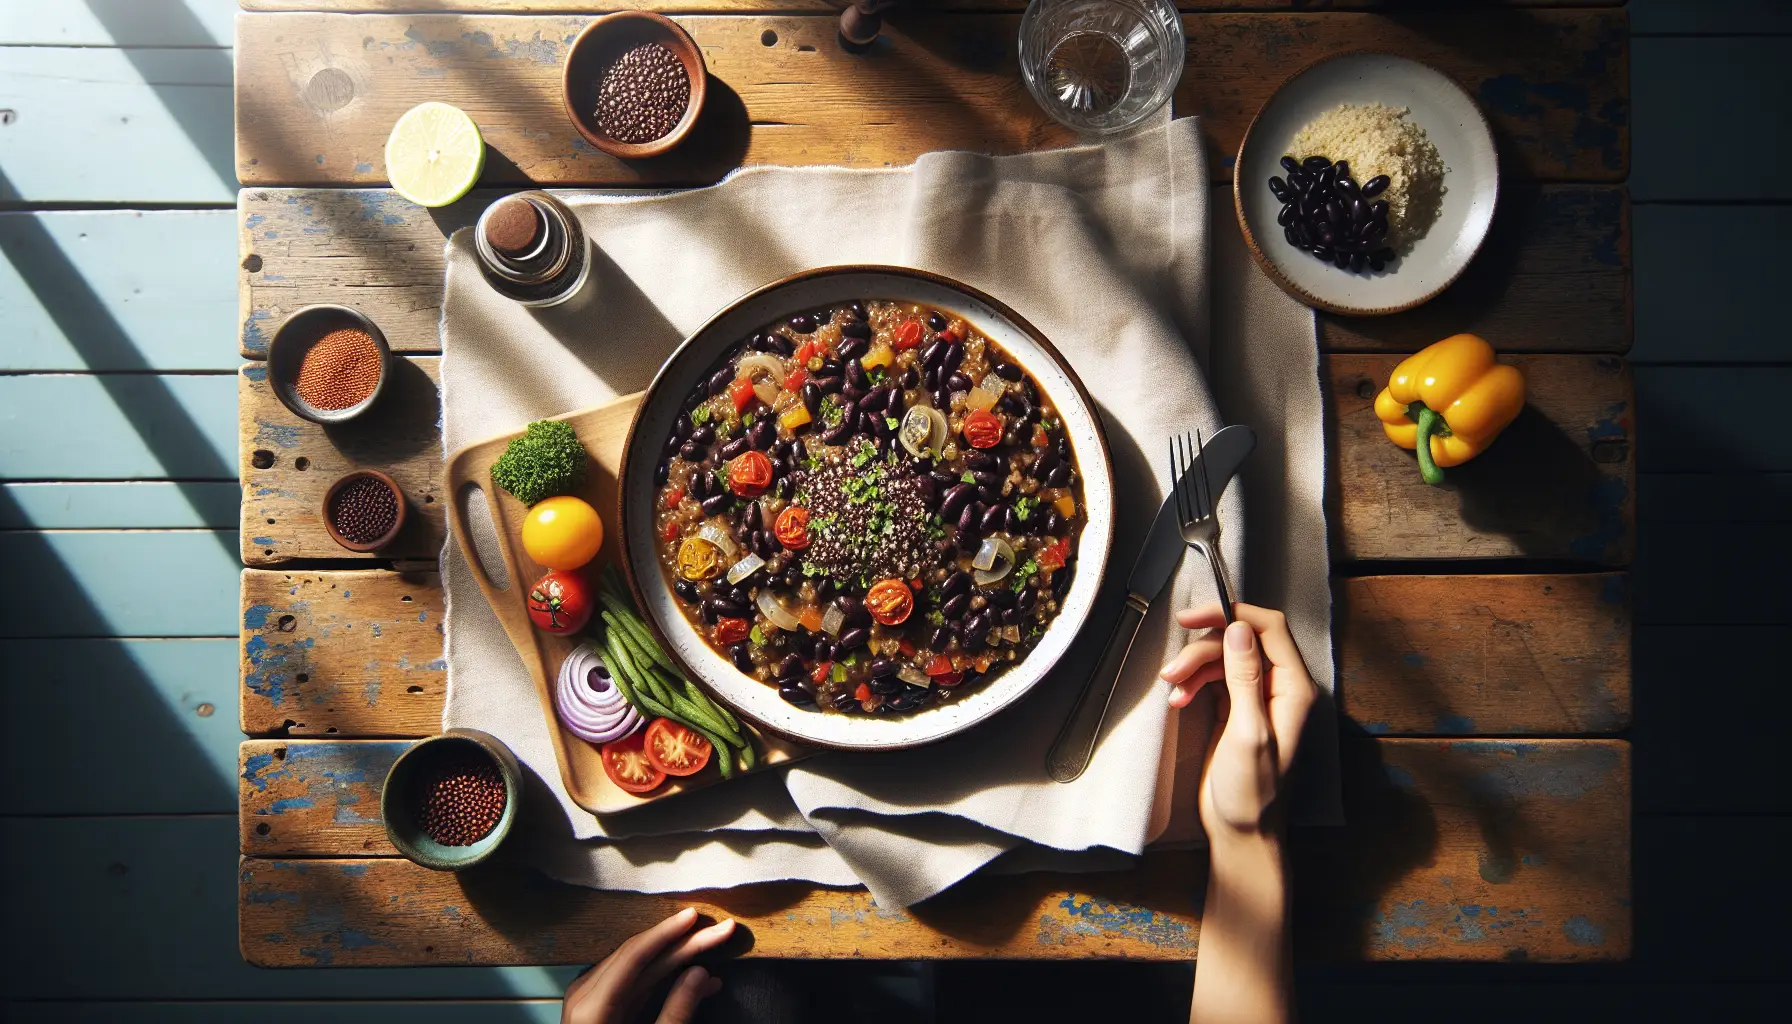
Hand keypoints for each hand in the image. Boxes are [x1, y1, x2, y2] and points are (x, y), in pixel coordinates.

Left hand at [562, 907, 734, 1023]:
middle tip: (722, 932)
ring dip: (678, 960)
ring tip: (716, 951)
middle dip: (684, 944)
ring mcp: (589, 1000)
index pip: (635, 953)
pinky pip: (634, 985)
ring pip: (640, 969)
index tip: (695, 916)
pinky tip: (696, 980)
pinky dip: (664, 980)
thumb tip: (701, 975)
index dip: (668, 932)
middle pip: (641, 957)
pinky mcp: (598, 1008)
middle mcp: (586, 994)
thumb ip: (676, 1013)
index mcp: (593, 1004)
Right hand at [1160, 604, 1315, 840]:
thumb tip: (1239, 630)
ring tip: (1171, 686)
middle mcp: (1280, 688)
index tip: (1195, 616)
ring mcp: (1257, 698)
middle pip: (1242, 640)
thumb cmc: (1252, 792)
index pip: (1270, 629)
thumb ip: (1244, 679)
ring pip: (1224, 658)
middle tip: (1173, 666)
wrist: (1243, 832)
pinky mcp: (1236, 709)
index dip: (1233, 614)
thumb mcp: (1247, 734)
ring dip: (1194, 666)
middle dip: (1204, 647)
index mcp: (1294, 689)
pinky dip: (1194, 682)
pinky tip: (1178, 699)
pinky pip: (1215, 678)